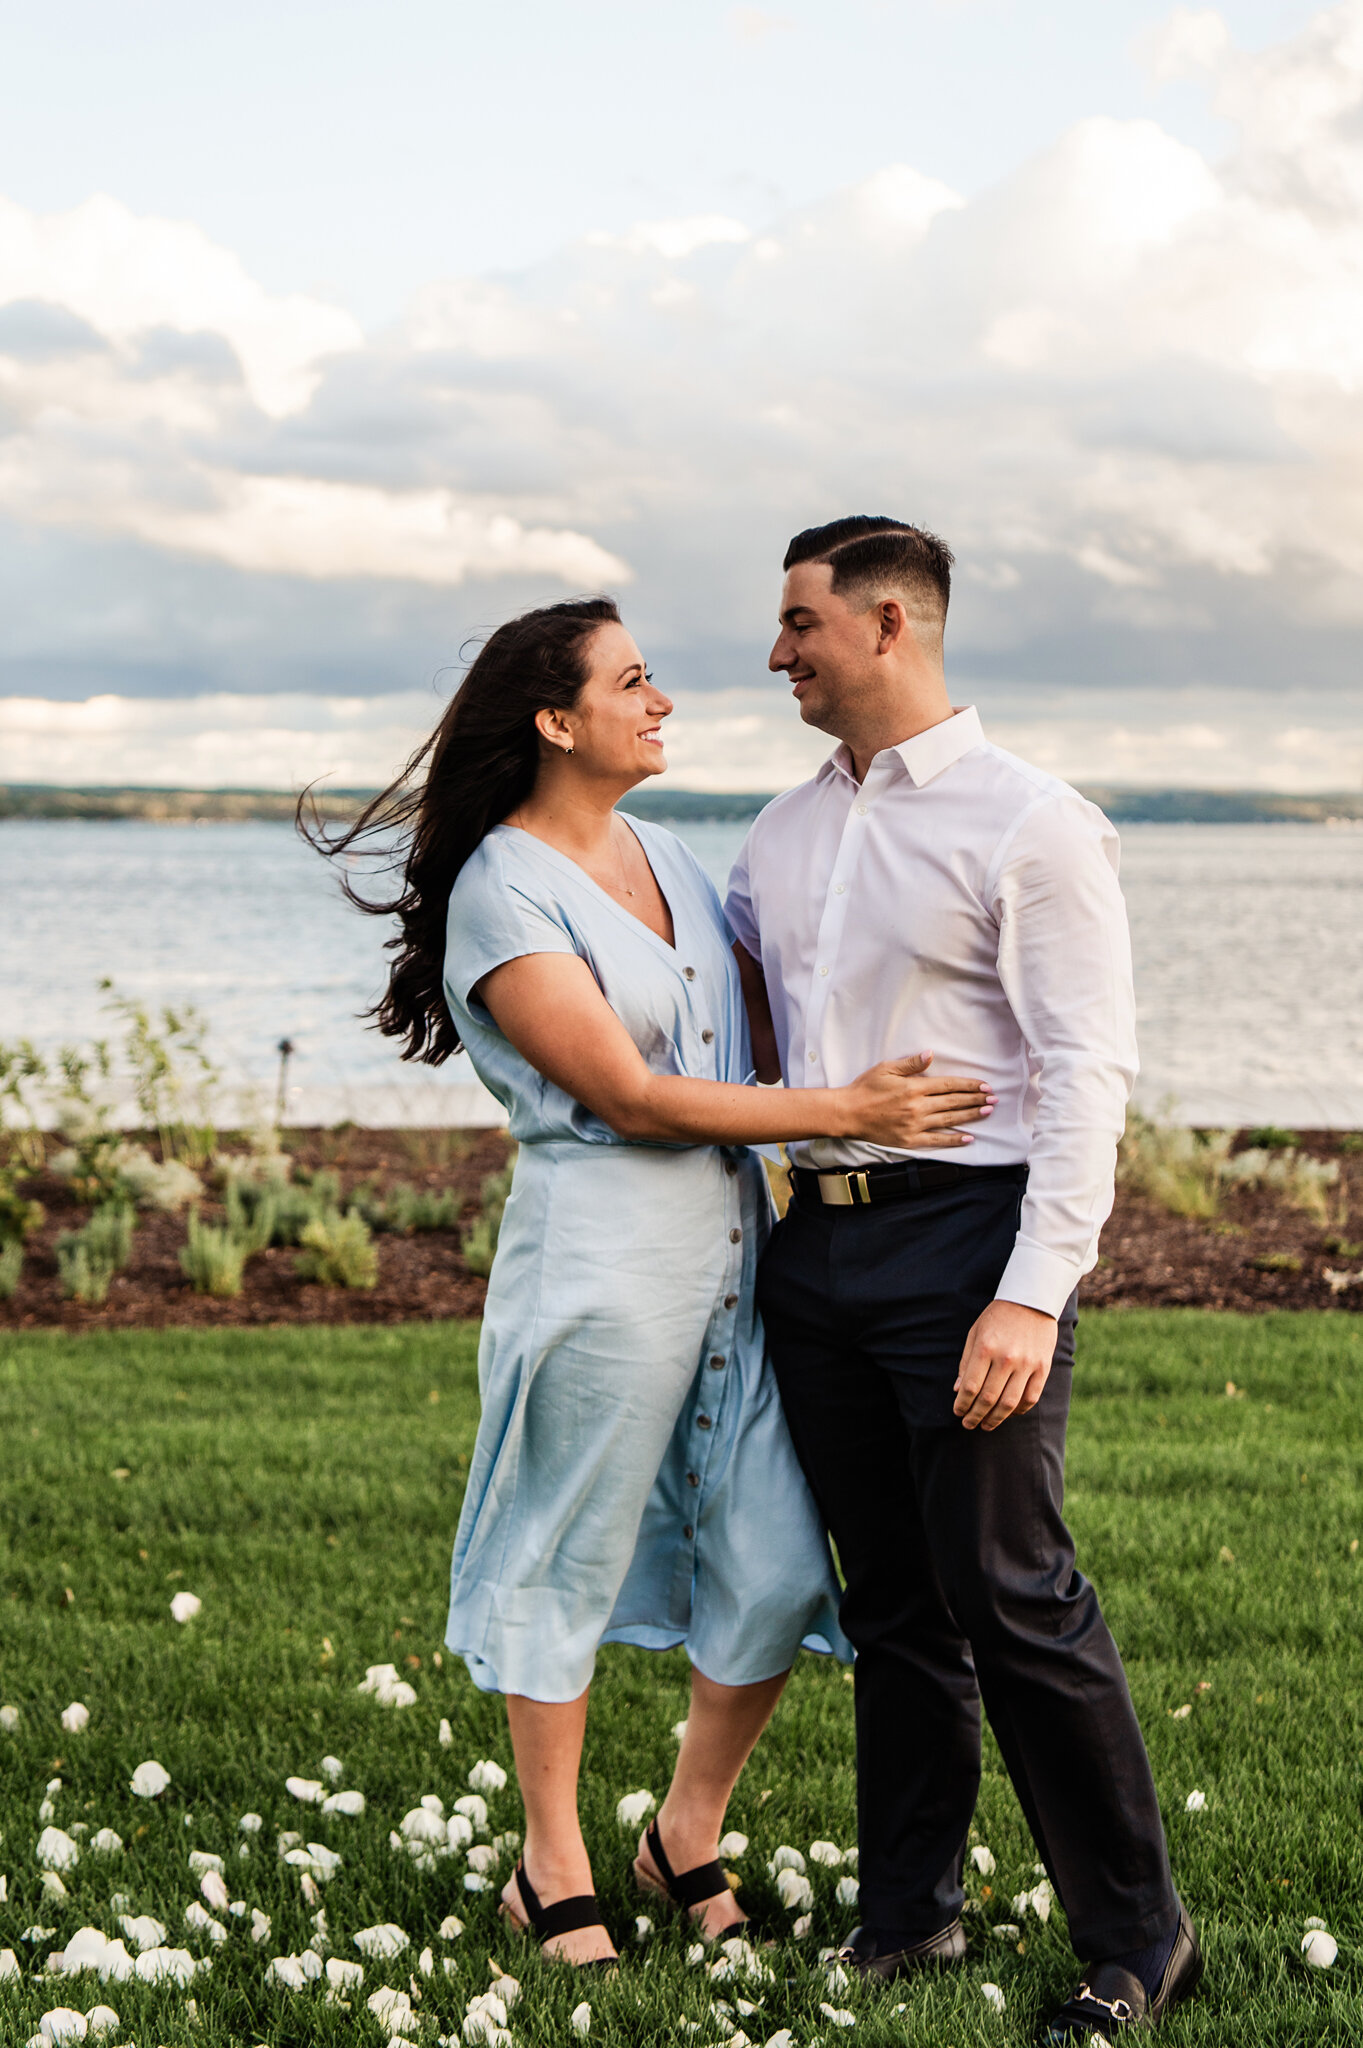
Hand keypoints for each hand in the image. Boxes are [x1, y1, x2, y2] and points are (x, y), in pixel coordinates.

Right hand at [841, 1051, 995, 1148]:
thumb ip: (910, 1063)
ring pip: (950, 1120)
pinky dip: (954, 1140)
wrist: (848, 1114)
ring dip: (971, 1116)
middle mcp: (918, 1107)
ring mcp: (915, 1125)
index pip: (948, 1085)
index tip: (984, 1085)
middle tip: (994, 1099)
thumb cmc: (865, 1088)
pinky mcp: (910, 1140)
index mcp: (914, 1088)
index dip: (969, 1085)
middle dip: (976, 1099)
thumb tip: (930, 1054)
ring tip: (987, 1112)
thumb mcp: (886, 1068)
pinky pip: (937, 1141)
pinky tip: (968, 1138)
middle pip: (954, 1102)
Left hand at [953, 1300, 1057, 1430]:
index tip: (958, 1412)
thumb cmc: (998, 1317)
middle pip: (988, 1399)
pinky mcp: (1043, 1367)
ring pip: (1009, 1403)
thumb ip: (966, 1362)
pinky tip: (1009, 1414)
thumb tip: (958, 1391)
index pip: (970, 1386)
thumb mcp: (975, 1333)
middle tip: (968, 1425)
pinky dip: (1019, 1410)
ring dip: (996, 1419)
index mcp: (985, 1348)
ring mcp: (1027, 1364)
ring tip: (986, 1425)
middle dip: (975, 1416)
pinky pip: (1031, 1398)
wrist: (1032, 1300)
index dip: (962, 1404)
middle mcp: (1006, 1358)